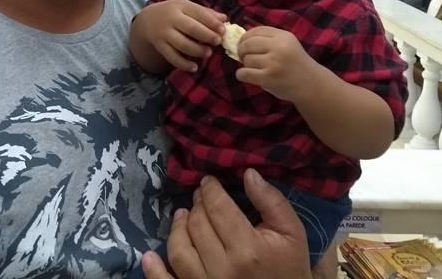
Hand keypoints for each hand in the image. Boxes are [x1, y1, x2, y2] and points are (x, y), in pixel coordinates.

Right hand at [137, 0, 225, 71]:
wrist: (147, 20)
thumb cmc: (174, 13)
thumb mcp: (187, 7)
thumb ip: (205, 13)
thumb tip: (224, 19)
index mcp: (181, 6)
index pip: (198, 13)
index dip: (212, 22)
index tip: (223, 30)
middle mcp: (171, 18)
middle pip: (191, 28)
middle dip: (206, 35)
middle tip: (217, 42)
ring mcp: (164, 33)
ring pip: (182, 44)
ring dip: (197, 50)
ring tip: (208, 54)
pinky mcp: (160, 46)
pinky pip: (172, 57)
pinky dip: (183, 64)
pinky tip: (194, 67)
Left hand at [141, 170, 311, 278]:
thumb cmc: (290, 269)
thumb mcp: (292, 234)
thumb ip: (272, 202)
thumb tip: (248, 173)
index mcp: (248, 249)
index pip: (218, 208)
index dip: (210, 189)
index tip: (208, 182)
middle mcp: (223, 268)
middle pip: (198, 225)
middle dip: (197, 205)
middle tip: (200, 197)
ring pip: (179, 251)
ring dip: (177, 229)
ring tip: (181, 216)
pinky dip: (154, 271)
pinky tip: (149, 256)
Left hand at [234, 26, 312, 102]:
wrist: (312, 85)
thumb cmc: (296, 65)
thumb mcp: (288, 45)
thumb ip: (269, 39)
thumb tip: (242, 39)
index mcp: (283, 36)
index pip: (257, 30)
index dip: (245, 37)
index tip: (244, 45)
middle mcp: (279, 47)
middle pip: (248, 44)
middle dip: (241, 50)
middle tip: (243, 57)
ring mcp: (273, 63)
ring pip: (246, 59)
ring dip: (245, 64)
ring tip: (253, 68)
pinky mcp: (268, 77)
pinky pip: (244, 73)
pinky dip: (241, 75)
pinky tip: (246, 76)